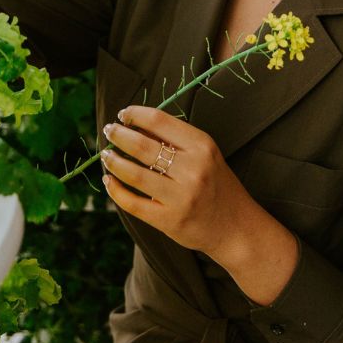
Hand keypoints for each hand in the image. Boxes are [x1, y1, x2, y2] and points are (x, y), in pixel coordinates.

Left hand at [99, 106, 298, 304]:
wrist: (237, 228)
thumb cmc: (217, 185)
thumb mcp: (205, 155)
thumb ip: (174, 140)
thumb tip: (135, 124)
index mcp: (202, 146)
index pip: (159, 120)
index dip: (134, 114)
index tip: (122, 114)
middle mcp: (193, 170)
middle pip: (142, 146)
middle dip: (118, 135)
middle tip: (108, 131)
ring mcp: (181, 197)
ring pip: (134, 174)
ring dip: (113, 162)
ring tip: (106, 155)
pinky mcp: (170, 220)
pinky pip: (133, 203)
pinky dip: (116, 191)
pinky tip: (109, 182)